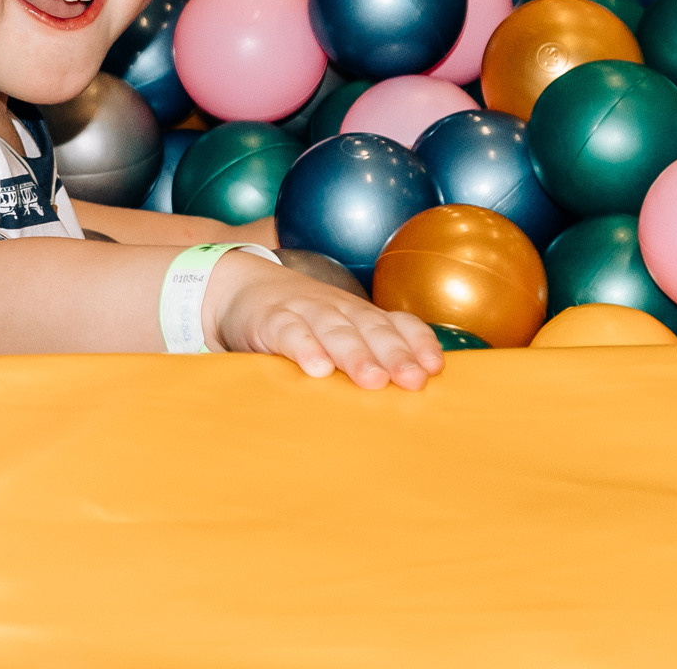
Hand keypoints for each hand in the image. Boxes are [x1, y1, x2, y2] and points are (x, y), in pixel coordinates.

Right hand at [207, 255, 442, 390]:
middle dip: (394, 354)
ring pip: (335, 331)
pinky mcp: (271, 320)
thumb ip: (368, 353)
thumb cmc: (303, 322)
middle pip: (371, 329)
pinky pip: (290, 333)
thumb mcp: (338, 330)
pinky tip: (316, 368)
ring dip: (355, 355)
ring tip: (372, 380)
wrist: (242, 287)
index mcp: (360, 315)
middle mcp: (338, 309)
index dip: (417, 343)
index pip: (396, 323)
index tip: (434, 368)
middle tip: (412, 380)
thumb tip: (413, 391)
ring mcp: (305, 312)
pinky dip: (304, 348)